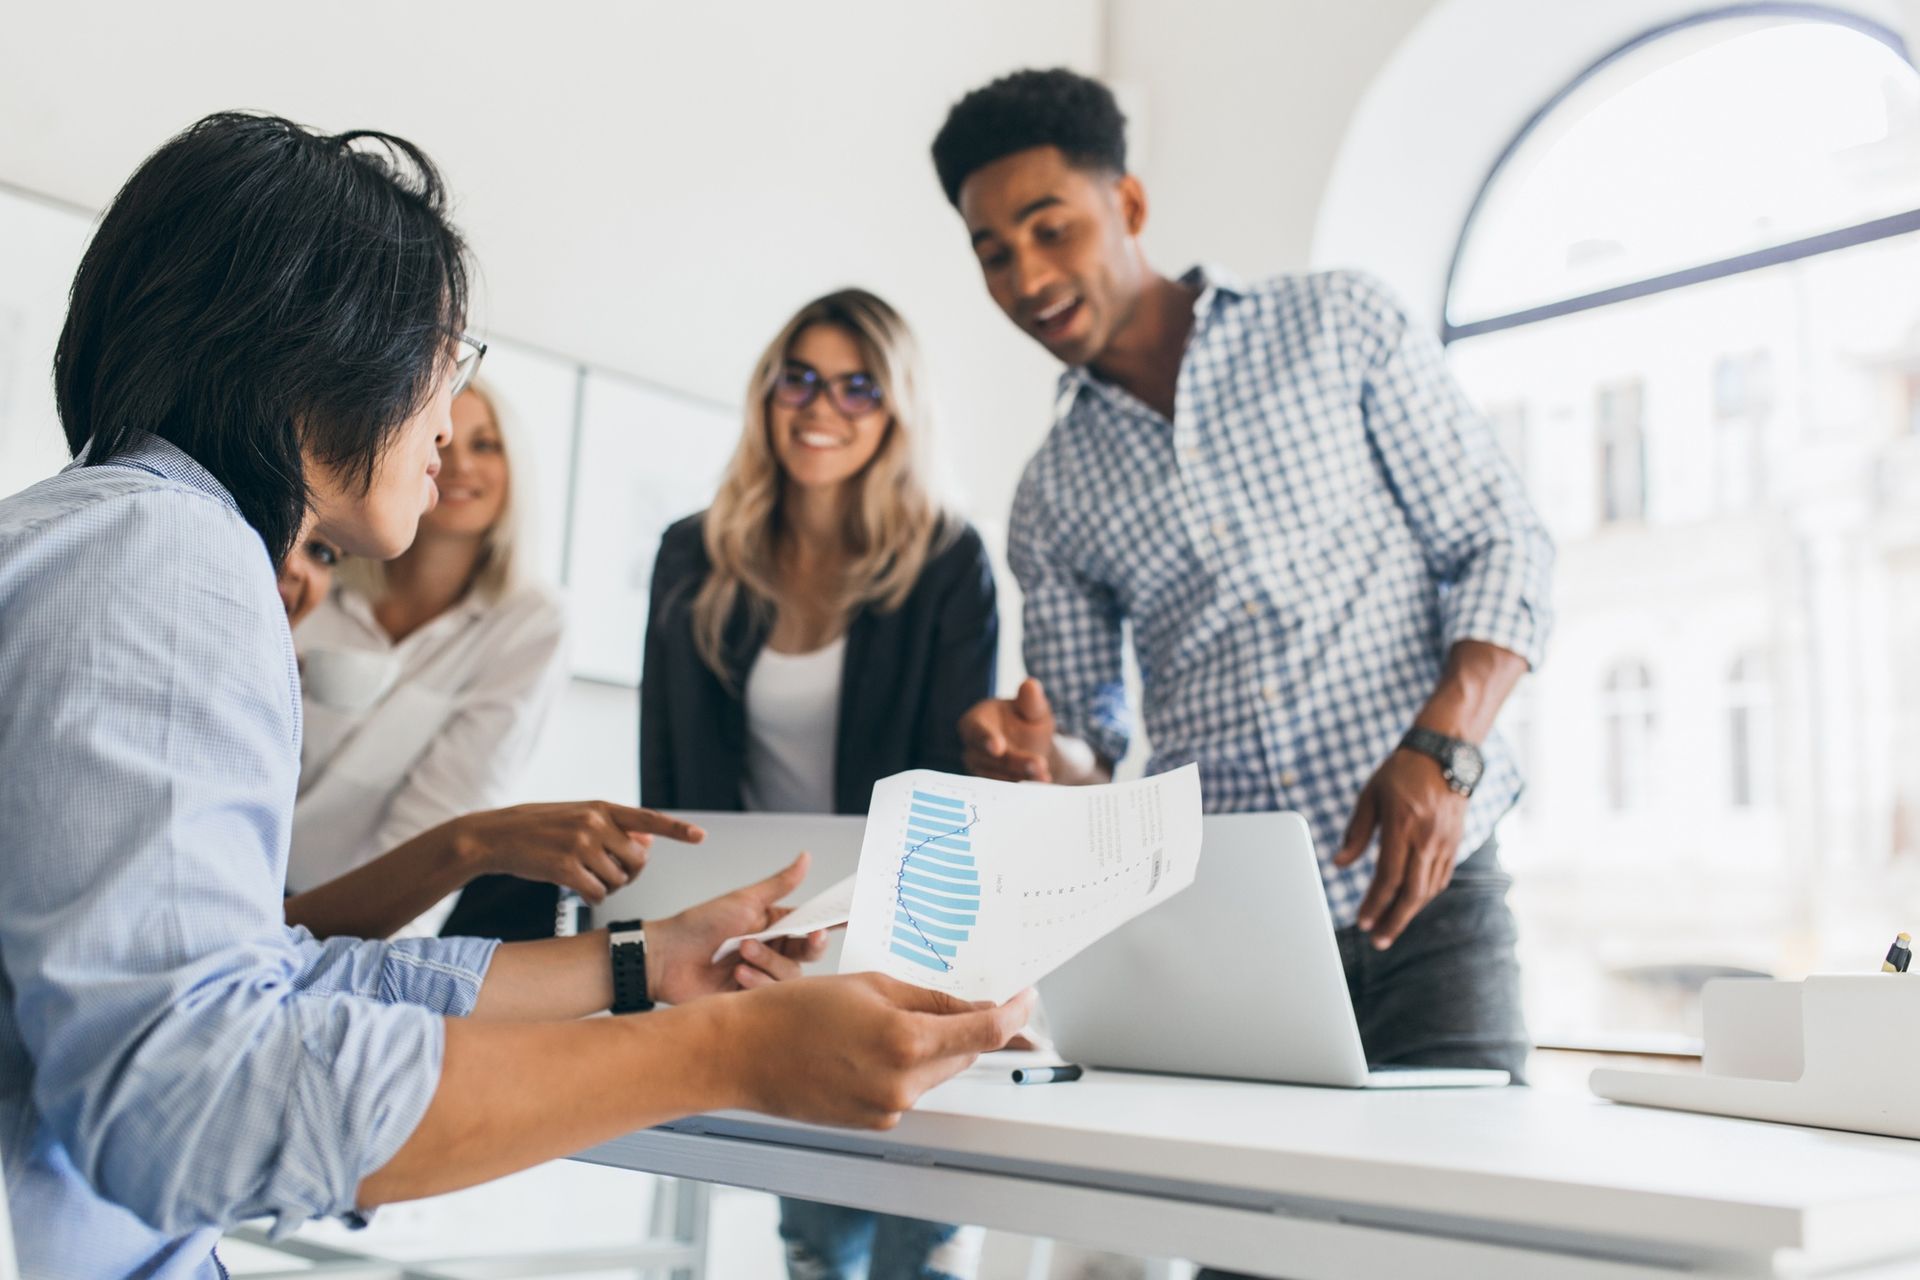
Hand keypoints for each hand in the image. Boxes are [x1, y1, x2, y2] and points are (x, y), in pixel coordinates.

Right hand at [449, 802, 704, 904]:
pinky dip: (592, 897)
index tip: (700, 836)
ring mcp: (580, 845)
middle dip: (628, 874)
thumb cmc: (539, 828)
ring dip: (607, 887)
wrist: (495, 836)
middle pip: (638, 861)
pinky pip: (597, 894)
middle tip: (608, 873)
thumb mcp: (578, 817)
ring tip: (586, 876)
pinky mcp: (565, 868)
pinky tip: (578, 889)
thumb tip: (647, 843)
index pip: (648, 819)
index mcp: (602, 807)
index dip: (676, 829)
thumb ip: (612, 827)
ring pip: (618, 880)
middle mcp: (595, 823)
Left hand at [645, 854, 829, 1003]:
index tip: (846, 920)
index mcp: (774, 926)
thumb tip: (806, 857)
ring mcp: (762, 975)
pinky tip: (736, 975)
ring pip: (791, 976)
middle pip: (809, 954)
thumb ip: (780, 884)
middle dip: (807, 946)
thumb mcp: (743, 901)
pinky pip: (771, 995)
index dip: (831, 923)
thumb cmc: (699, 925)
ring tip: (741, 954)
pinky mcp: (750, 999)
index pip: (812, 925)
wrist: (666, 958)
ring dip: (769, 962)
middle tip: (806, 938)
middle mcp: (773, 951)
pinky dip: (756, 982)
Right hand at [725, 974, 1034, 1127]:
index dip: (1014, 1014)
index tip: (1026, 999)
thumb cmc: (795, 1012)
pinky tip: (866, 1048)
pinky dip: (903, 1067)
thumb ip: (928, 999)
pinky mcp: (874, 1121)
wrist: (743, 1054)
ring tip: (884, 1021)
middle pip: (962, 1053)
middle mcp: (903, 1083)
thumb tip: (971, 1007)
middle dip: (964, 1027)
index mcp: (906, 1040)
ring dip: (930, 1047)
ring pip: (935, 1071)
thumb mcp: (870, 985)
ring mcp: (889, 1108)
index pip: (985, 1033)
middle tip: (953, 999)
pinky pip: (908, 1090)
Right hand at [959, 678, 1055, 781]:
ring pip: (998, 774)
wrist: (1030, 745)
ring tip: (1044, 775)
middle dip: (1015, 762)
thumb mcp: (1033, 708)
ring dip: (1022, 775)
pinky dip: (1023, 784)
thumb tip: (1031, 684)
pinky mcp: (991, 782)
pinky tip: (1041, 781)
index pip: (976, 730)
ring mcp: (980, 767)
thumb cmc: (1026, 720)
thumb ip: (1030, 700)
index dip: (986, 739)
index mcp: (975, 721)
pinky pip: (1003, 787)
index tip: (998, 747)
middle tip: (1038, 765)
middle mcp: (972, 746)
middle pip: (990, 757)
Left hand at [1333, 749, 1467, 948]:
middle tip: (1378, 941)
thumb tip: (1339, 864)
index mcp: (1403, 827)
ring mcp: (1445, 843)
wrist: (1444, 755)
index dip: (1374, 904)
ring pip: (1428, 889)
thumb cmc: (1400, 772)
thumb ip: (1356, 833)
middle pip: (1412, 892)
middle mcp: (1427, 839)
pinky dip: (1424, 895)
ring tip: (1390, 927)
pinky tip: (1410, 904)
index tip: (1361, 922)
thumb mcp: (1370, 796)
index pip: (1388, 877)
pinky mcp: (1455, 843)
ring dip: (1409, 913)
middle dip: (1393, 921)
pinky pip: (1441, 878)